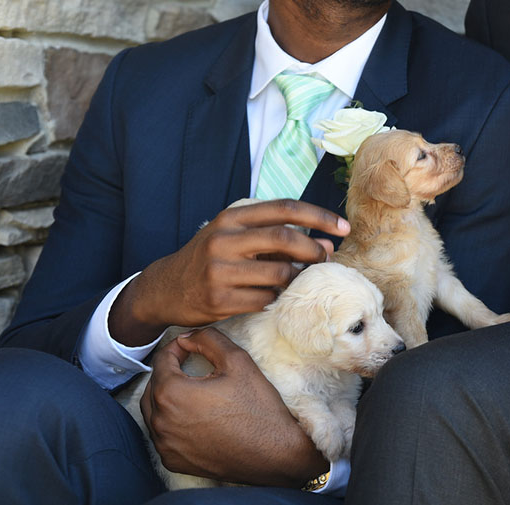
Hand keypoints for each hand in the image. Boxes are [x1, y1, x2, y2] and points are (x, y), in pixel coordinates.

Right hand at [111, 199, 344, 345]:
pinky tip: (271, 296)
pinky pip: (265, 300)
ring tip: (296, 278)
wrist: (166, 288)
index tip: (343, 227)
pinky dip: (276, 299)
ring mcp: (220, 271)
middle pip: (285, 239)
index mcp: (231, 217)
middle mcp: (224, 240)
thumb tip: (328, 243)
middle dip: (314, 249)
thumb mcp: (235, 235)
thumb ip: (276, 235)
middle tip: (326, 256)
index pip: (284, 209)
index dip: (319, 216)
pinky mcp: (219, 300)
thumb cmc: (210, 258)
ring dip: (296, 278)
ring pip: (279, 274)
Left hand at [141, 327, 327, 486]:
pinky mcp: (173, 461)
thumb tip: (187, 338)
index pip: (162, 361)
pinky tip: (191, 416)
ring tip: (189, 388)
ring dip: (166, 396)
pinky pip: (162, 435)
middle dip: (168, 371)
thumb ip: (208, 339)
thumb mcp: (237, 360)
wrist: (273, 453)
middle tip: (189, 364)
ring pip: (153, 412)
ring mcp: (165, 445)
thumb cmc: (257, 406)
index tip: (190, 346)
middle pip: (153, 386)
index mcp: (171, 393)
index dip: (176, 348)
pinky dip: (170, 421)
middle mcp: (160, 422)